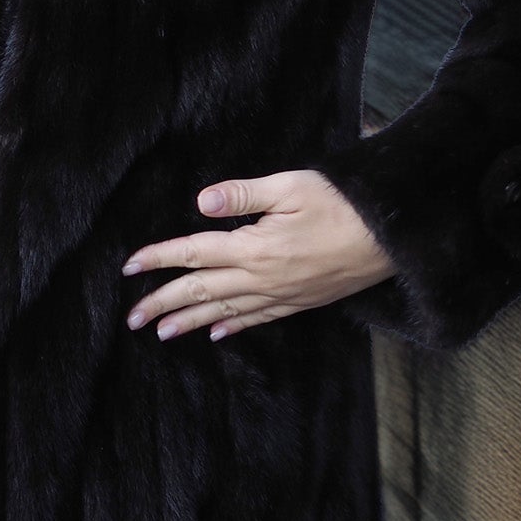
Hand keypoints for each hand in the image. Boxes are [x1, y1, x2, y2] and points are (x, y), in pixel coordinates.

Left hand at [120, 168, 395, 340]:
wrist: (391, 238)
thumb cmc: (341, 203)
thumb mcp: (291, 187)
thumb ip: (243, 195)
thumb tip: (202, 202)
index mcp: (254, 248)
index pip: (194, 254)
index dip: (159, 259)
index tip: (129, 267)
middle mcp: (262, 277)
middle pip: (201, 291)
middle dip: (163, 303)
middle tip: (131, 318)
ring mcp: (282, 294)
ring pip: (225, 312)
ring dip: (190, 323)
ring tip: (161, 333)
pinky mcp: (300, 301)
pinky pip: (258, 319)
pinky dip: (233, 327)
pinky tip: (217, 333)